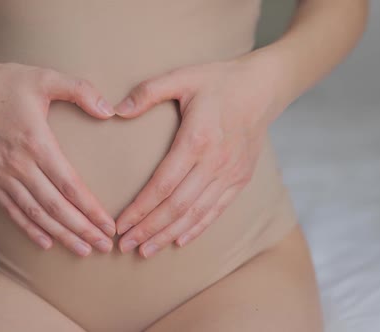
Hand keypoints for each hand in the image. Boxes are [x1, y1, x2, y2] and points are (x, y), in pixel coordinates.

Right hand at [0, 53, 116, 256]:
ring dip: (60, 234)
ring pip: (35, 213)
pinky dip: (28, 228)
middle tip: (103, 247)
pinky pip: (11, 210)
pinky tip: (45, 242)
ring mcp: (1, 175)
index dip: (90, 209)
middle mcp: (18, 164)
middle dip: (81, 229)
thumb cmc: (8, 83)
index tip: (108, 226)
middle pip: (55, 206)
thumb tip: (110, 111)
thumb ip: (81, 91)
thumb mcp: (47, 78)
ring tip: (82, 250)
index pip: (69, 185)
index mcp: (36, 142)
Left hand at [113, 58, 277, 257]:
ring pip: (196, 213)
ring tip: (146, 251)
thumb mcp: (181, 76)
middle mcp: (215, 162)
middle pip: (177, 206)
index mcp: (197, 139)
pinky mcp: (240, 179)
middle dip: (149, 229)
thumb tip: (117, 110)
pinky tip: (179, 240)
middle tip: (125, 245)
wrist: (263, 87)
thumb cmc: (218, 81)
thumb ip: (148, 92)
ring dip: (168, 234)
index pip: (162, 184)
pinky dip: (197, 228)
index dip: (140, 208)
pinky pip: (216, 210)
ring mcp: (231, 174)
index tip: (120, 223)